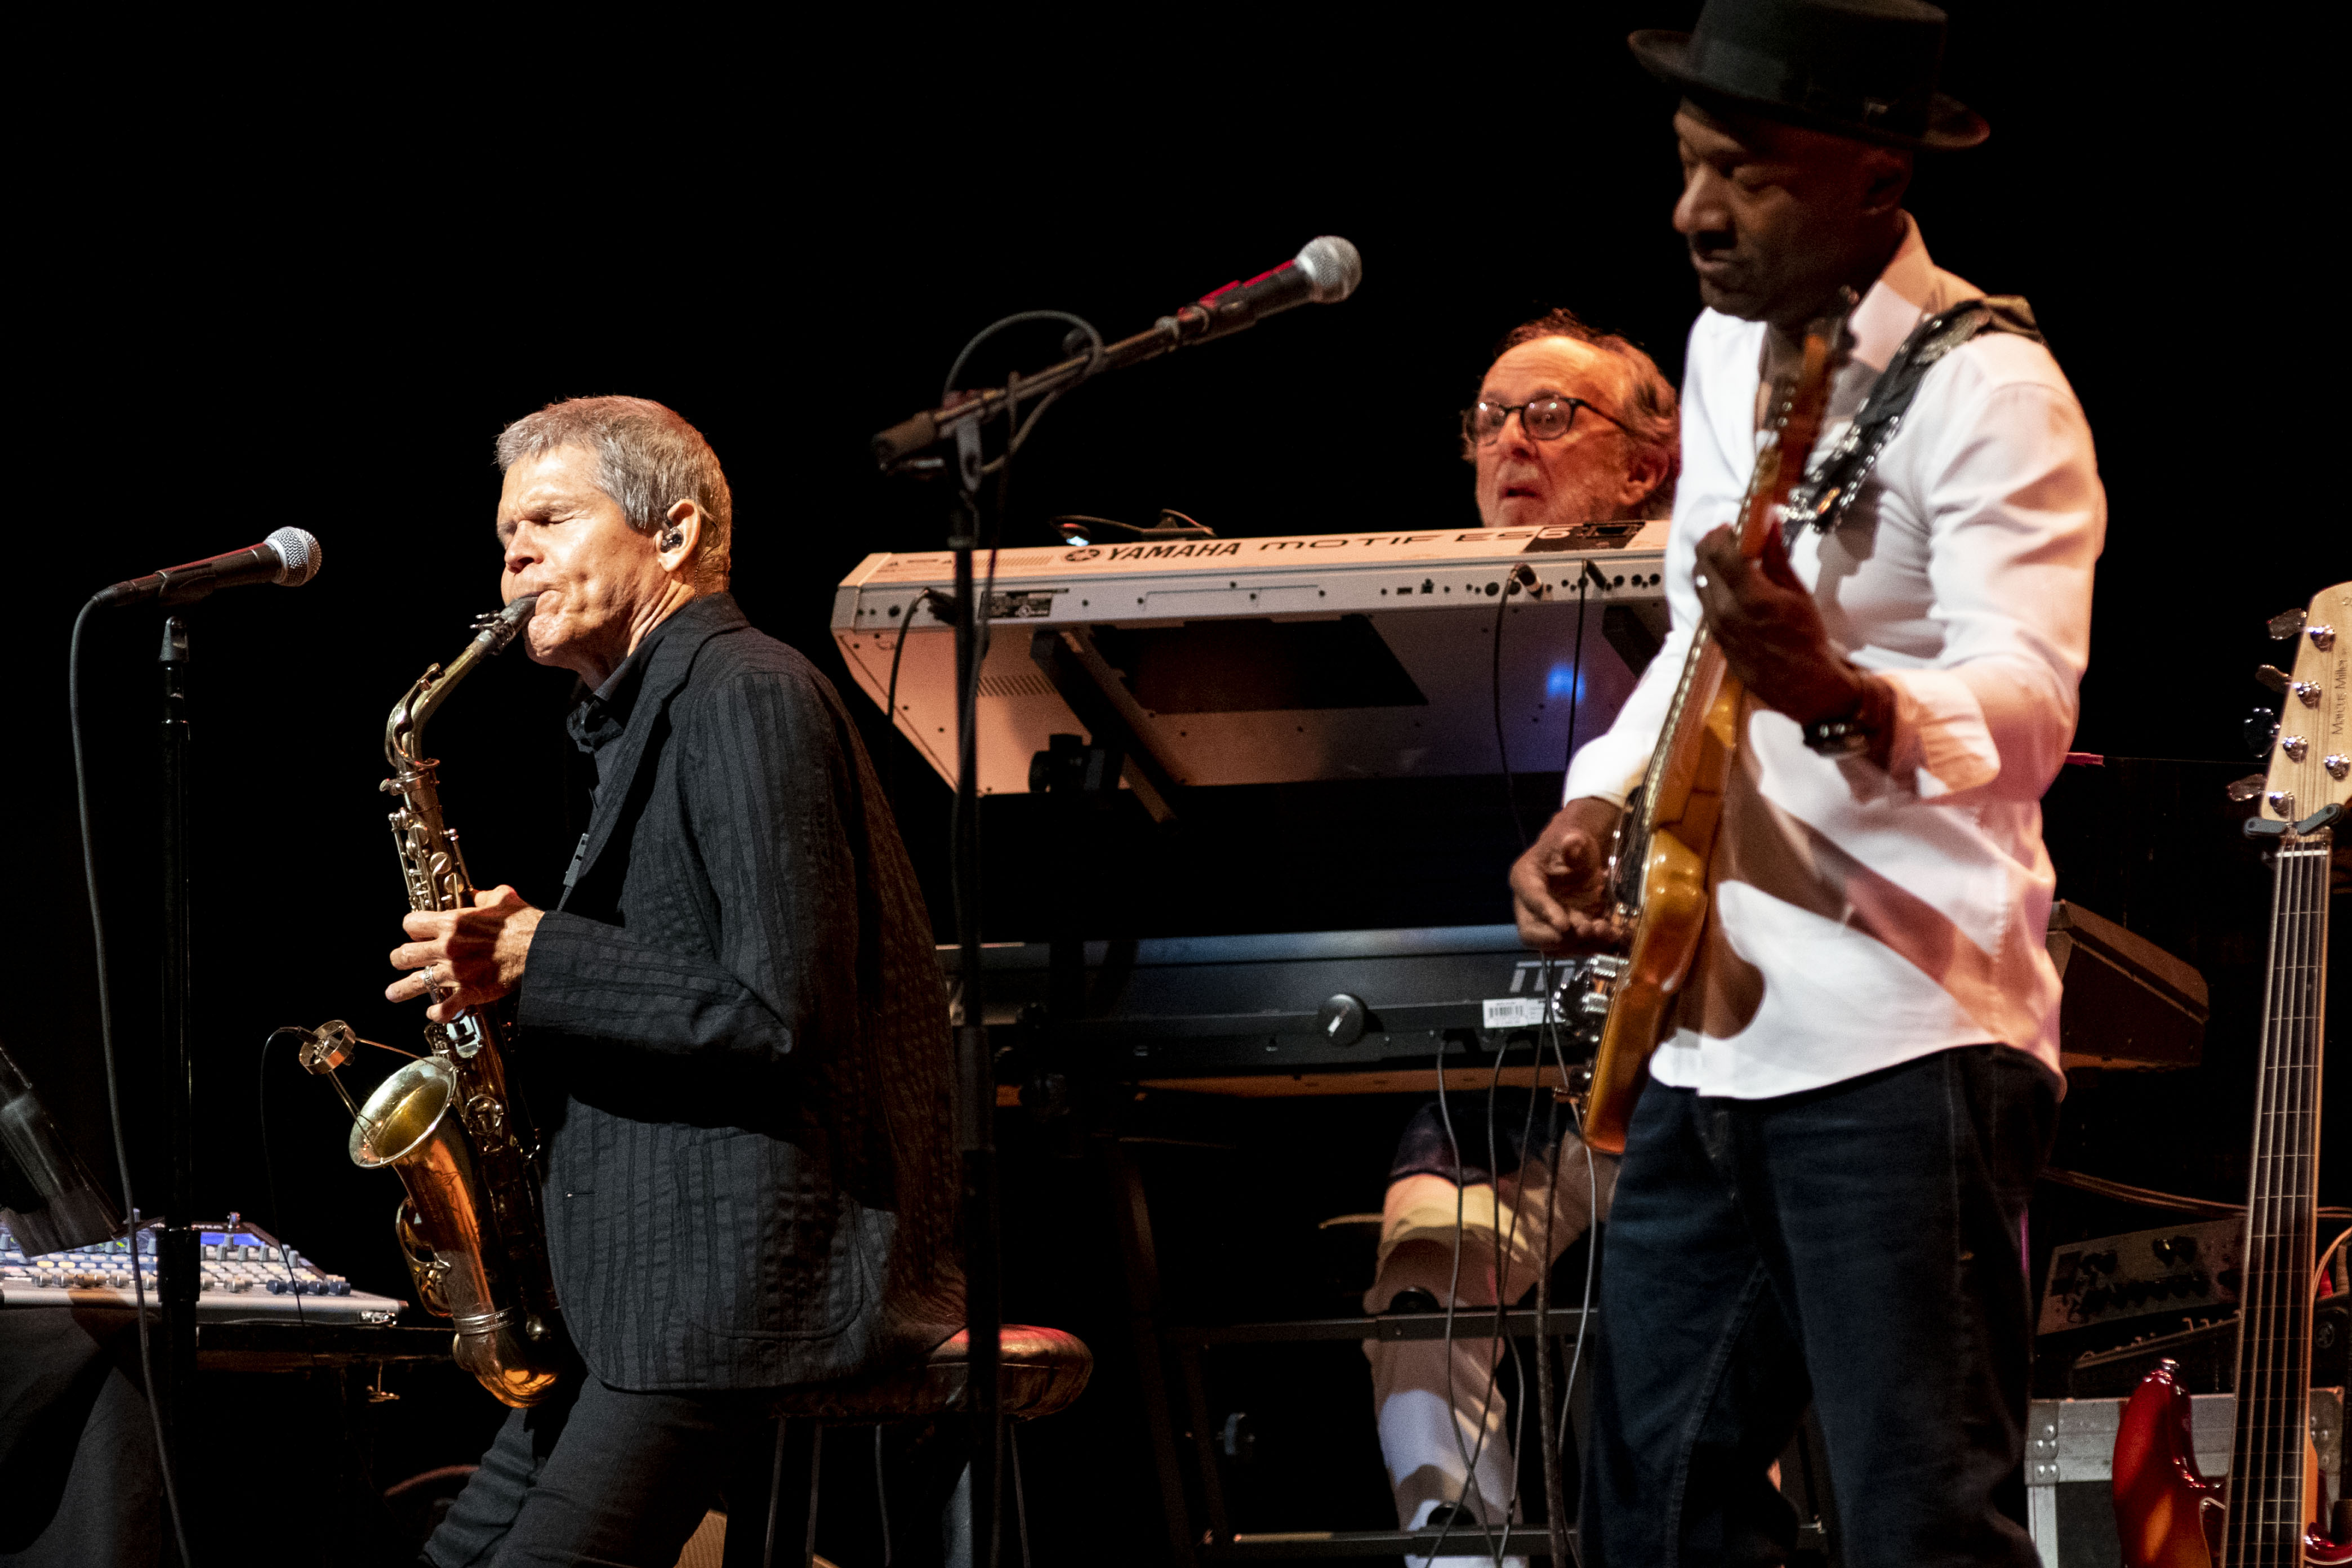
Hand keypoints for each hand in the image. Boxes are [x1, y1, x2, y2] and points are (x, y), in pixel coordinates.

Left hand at [387, 883, 542, 1023]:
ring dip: (401, 990)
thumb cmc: (525, 926)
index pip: (412, 923)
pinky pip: (443, 1009)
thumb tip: (480, 895)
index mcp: (453, 923)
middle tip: (400, 961)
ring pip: (415, 983)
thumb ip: (486, 896)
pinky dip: (436, 1013)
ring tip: (393, 993)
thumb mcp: (505, 899)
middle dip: (399, 959)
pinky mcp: (469, 992)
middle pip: (404, 954)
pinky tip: (434, 1013)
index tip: (415, 932)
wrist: (541, 950)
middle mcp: (447, 947)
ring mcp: (455, 972)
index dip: (412, 927)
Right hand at [1511, 798, 1629, 953]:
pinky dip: (1594, 944)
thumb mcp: (1572, 837)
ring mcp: (1549, 921)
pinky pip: (1576, 945)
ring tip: (1605, 932)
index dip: (1545, 912)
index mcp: (1525, 879)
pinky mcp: (1570, 930)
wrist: (1584, 854)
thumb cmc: (1572, 842)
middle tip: (1585, 932)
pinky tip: (1611, 935)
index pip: (1530, 899)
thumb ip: (1571, 842)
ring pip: (1556, 944)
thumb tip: (1571, 842)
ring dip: (1581, 944)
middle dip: (1559, 938)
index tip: (1564, 925)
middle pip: (1533, 933)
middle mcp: (1531, 906)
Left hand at [1692, 523, 1865, 724]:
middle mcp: (1725, 611)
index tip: (1735, 525)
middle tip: (1732, 538)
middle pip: (1702, 562)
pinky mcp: (1713, 638)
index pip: (1718, 551)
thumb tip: (1767, 522)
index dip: (1722, 532)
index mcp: (1750, 597)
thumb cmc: (1807, 638)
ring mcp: (1715, 626)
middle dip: (1714, 543)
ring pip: (1699, 582)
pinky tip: (1731, 586)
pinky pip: (1704, 602)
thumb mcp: (1798, 593)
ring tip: (1732, 561)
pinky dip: (1712, 586)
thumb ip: (1777, 557)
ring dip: (1710, 564)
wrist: (1804, 686)